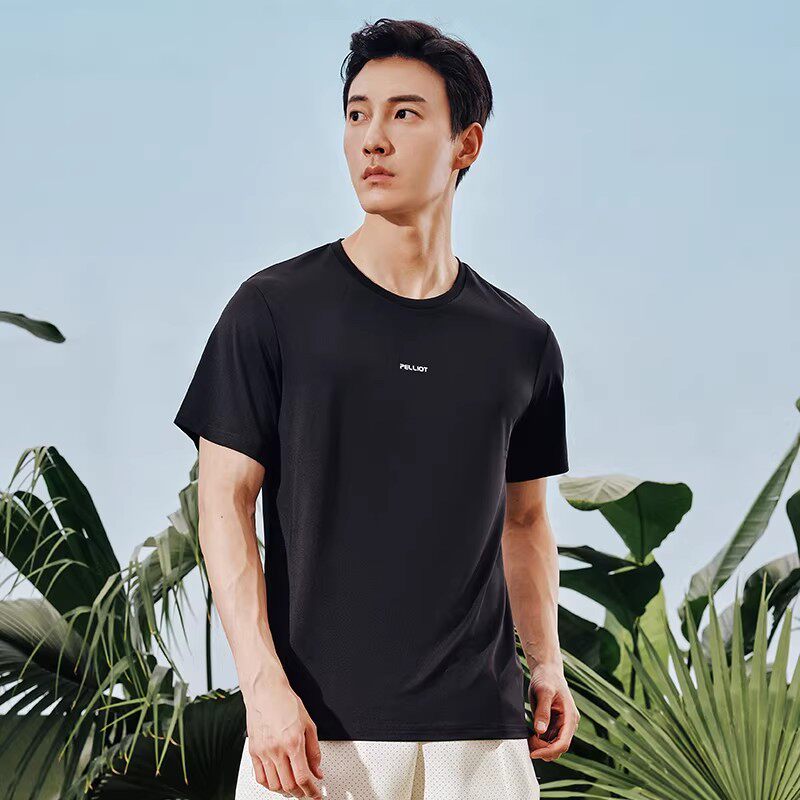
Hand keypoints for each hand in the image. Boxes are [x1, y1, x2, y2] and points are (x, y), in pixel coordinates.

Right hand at [243, 673, 323, 797]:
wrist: (265, 691)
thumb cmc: (286, 703)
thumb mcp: (308, 724)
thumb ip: (314, 751)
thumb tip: (317, 770)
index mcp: (293, 743)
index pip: (303, 778)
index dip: (311, 791)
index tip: (316, 794)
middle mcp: (276, 750)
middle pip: (288, 785)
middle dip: (300, 794)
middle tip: (307, 792)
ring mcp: (263, 752)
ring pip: (274, 785)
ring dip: (286, 791)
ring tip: (293, 788)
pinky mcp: (253, 751)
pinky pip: (260, 777)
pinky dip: (270, 785)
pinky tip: (277, 782)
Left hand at [527, 660, 579, 760]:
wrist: (546, 670)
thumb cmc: (547, 677)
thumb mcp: (543, 692)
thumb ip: (543, 711)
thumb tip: (540, 731)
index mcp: (570, 716)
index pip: (563, 743)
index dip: (549, 751)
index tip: (534, 753)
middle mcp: (568, 723)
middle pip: (559, 748)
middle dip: (544, 750)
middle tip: (529, 743)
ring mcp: (562, 724)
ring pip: (554, 745)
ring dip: (541, 747)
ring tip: (529, 739)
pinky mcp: (555, 724)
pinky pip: (549, 739)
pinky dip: (540, 742)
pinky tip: (532, 736)